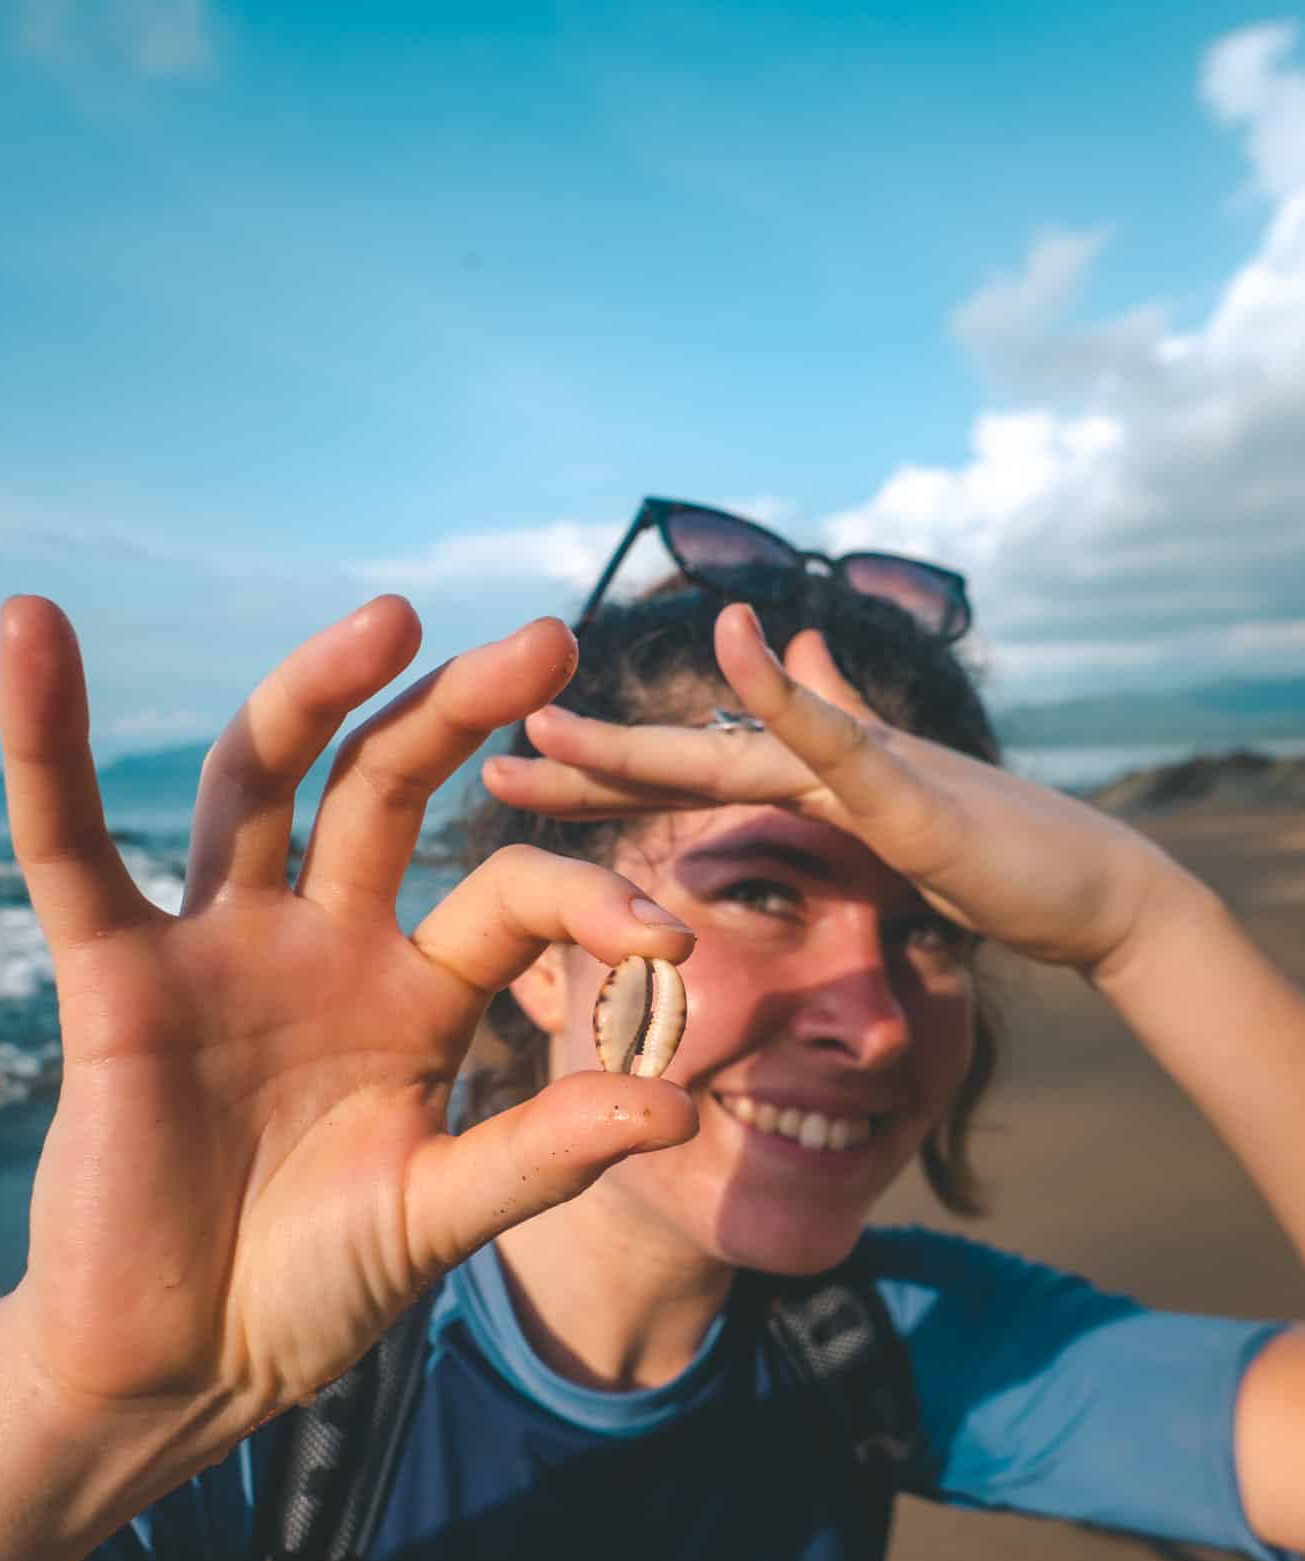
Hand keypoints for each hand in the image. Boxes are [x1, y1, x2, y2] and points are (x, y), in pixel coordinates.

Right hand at [0, 597, 695, 1444]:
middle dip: (461, 713)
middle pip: (387, 790)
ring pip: (258, 785)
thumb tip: (676, 1105)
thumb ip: (542, 1152)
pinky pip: (73, 849)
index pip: (509, 900)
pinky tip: (32, 634)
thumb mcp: (440, 1213)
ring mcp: (219, 947)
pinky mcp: (116, 976)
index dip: (587, 903)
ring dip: (312, 693)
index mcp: (415, 993)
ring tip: (392, 615)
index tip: (668, 943)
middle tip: (553, 641)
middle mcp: (321, 943)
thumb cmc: (314, 1290)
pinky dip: (45, 746)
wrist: (186, 1366)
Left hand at [483, 604, 1183, 976]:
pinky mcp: (913, 793)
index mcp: (805, 785)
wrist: (1099, 892)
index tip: (516, 773)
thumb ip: (841, 740)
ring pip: (729, 752)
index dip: (600, 773)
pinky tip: (743, 643)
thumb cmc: (1001, 856)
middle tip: (488, 749)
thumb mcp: (898, 804)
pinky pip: (840, 739)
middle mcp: (820, 764)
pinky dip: (788, 692)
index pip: (683, 779)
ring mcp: (864, 772)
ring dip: (635, 740)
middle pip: (680, 763)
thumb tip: (796, 657)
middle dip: (583, 761)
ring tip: (547, 720)